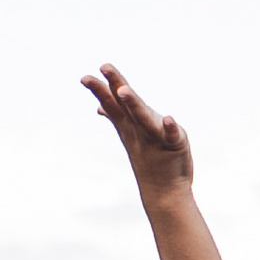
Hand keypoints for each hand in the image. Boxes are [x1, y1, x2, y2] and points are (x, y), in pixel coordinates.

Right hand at [84, 63, 195, 206]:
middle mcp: (139, 129)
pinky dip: (169, 127)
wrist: (164, 191)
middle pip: (124, 105)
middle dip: (114, 86)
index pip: (112, 103)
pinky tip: (170, 119)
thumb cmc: (149, 159)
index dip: (100, 89)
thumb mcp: (131, 135)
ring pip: (144, 117)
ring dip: (134, 104)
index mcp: (129, 125)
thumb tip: (100, 107)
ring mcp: (155, 137)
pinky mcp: (174, 145)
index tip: (85, 77)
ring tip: (124, 91)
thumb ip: (117, 117)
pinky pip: (171, 135)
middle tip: (103, 68)